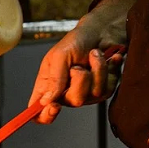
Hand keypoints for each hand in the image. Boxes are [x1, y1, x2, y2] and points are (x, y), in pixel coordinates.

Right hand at [28, 0, 136, 123]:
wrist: (100, 31)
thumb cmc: (75, 41)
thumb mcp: (59, 55)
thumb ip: (54, 78)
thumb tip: (46, 101)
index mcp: (47, 87)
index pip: (40, 113)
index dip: (45, 116)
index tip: (54, 106)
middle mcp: (65, 94)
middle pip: (73, 102)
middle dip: (80, 80)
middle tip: (78, 65)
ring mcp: (86, 93)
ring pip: (94, 94)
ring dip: (97, 69)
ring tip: (94, 54)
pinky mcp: (103, 89)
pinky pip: (108, 88)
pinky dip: (109, 69)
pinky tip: (109, 58)